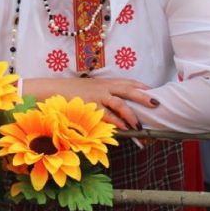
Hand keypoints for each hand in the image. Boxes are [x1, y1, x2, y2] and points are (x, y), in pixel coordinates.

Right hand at [23, 77, 157, 129]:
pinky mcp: (90, 107)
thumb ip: (104, 93)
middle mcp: (104, 87)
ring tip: (141, 124)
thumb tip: (115, 103)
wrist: (52, 90)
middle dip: (143, 96)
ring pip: (119, 103)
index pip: (127, 81)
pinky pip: (106, 115)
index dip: (141, 86)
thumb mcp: (90, 89)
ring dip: (131, 114)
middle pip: (128, 89)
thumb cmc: (72, 92)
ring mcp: (97, 97)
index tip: (154, 90)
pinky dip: (116, 122)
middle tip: (157, 103)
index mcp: (105, 82)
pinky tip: (124, 129)